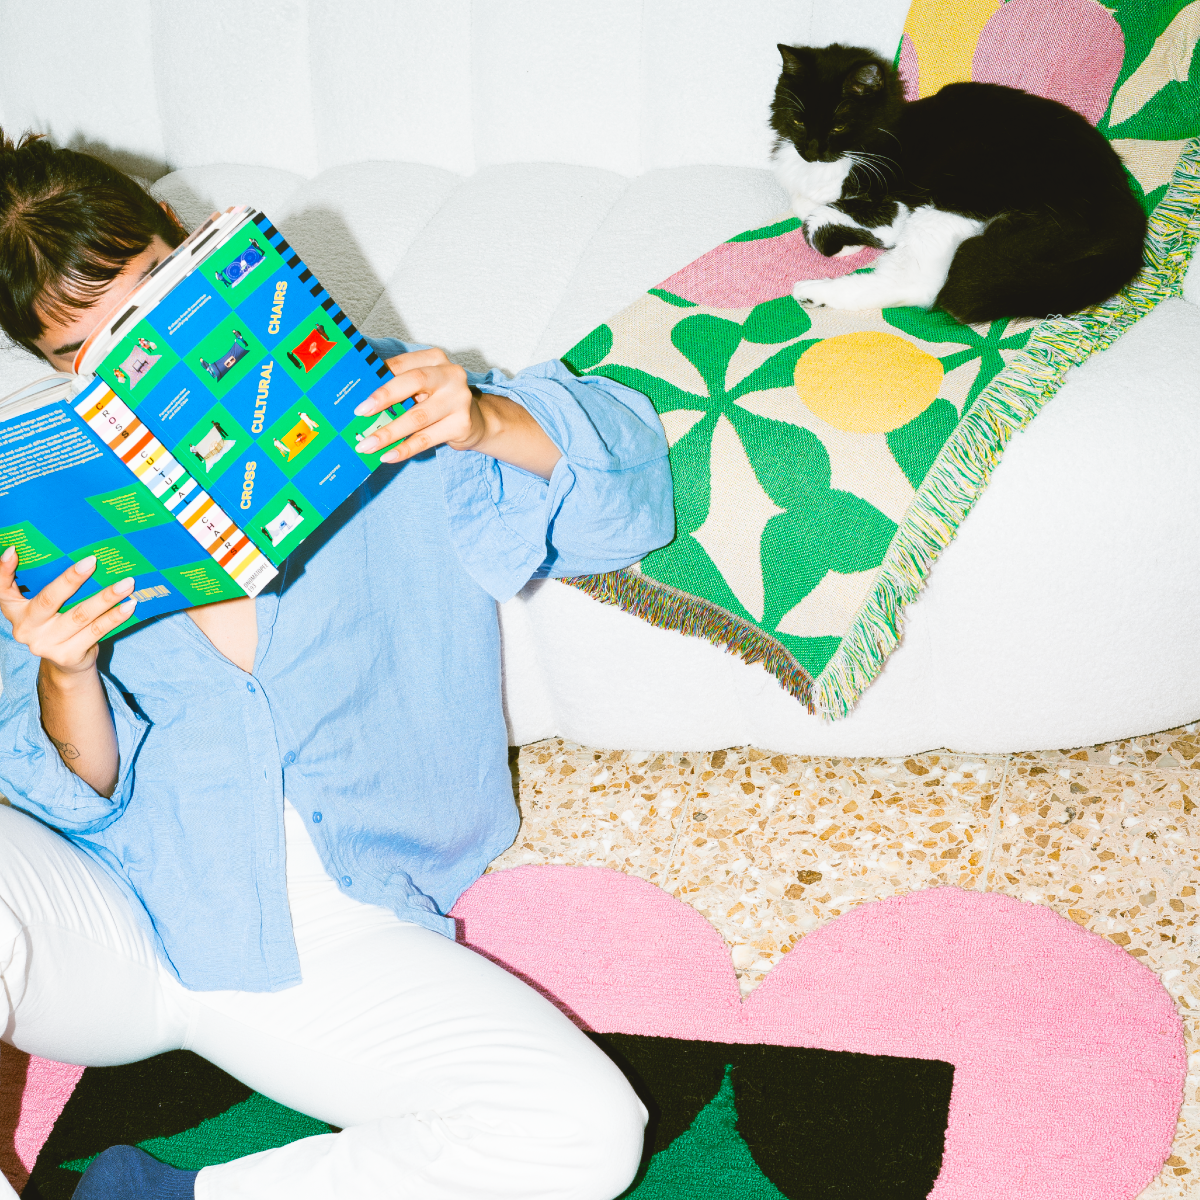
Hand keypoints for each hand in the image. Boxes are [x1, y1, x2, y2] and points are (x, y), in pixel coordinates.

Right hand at [0, 548, 135, 677]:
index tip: (14, 551)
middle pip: (49, 600)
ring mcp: (47, 644)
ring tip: (127, 583)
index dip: (4, 570)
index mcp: (15, 611)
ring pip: (80, 616)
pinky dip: (114, 617)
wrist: (66, 663)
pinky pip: (96, 631)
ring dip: (106, 597)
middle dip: (71, 579)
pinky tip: (129, 605)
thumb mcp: (38, 606)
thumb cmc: (54, 623)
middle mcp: (26, 629)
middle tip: (93, 561)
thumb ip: (35, 583)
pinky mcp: (68, 655)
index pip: (2, 589)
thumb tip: (28, 551)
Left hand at [352, 347, 489, 464]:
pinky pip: (426, 439)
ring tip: (367, 445)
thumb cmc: (440, 400)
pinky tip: (388, 455)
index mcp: (435, 359)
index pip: (402, 365)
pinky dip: (405, 448)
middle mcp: (450, 374)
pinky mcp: (461, 424)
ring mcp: (459, 399)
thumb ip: (398, 385)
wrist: (478, 420)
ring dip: (389, 433)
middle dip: (384, 398)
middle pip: (414, 381)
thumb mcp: (423, 386)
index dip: (379, 378)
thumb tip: (362, 400)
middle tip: (361, 414)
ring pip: (417, 417)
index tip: (358, 395)